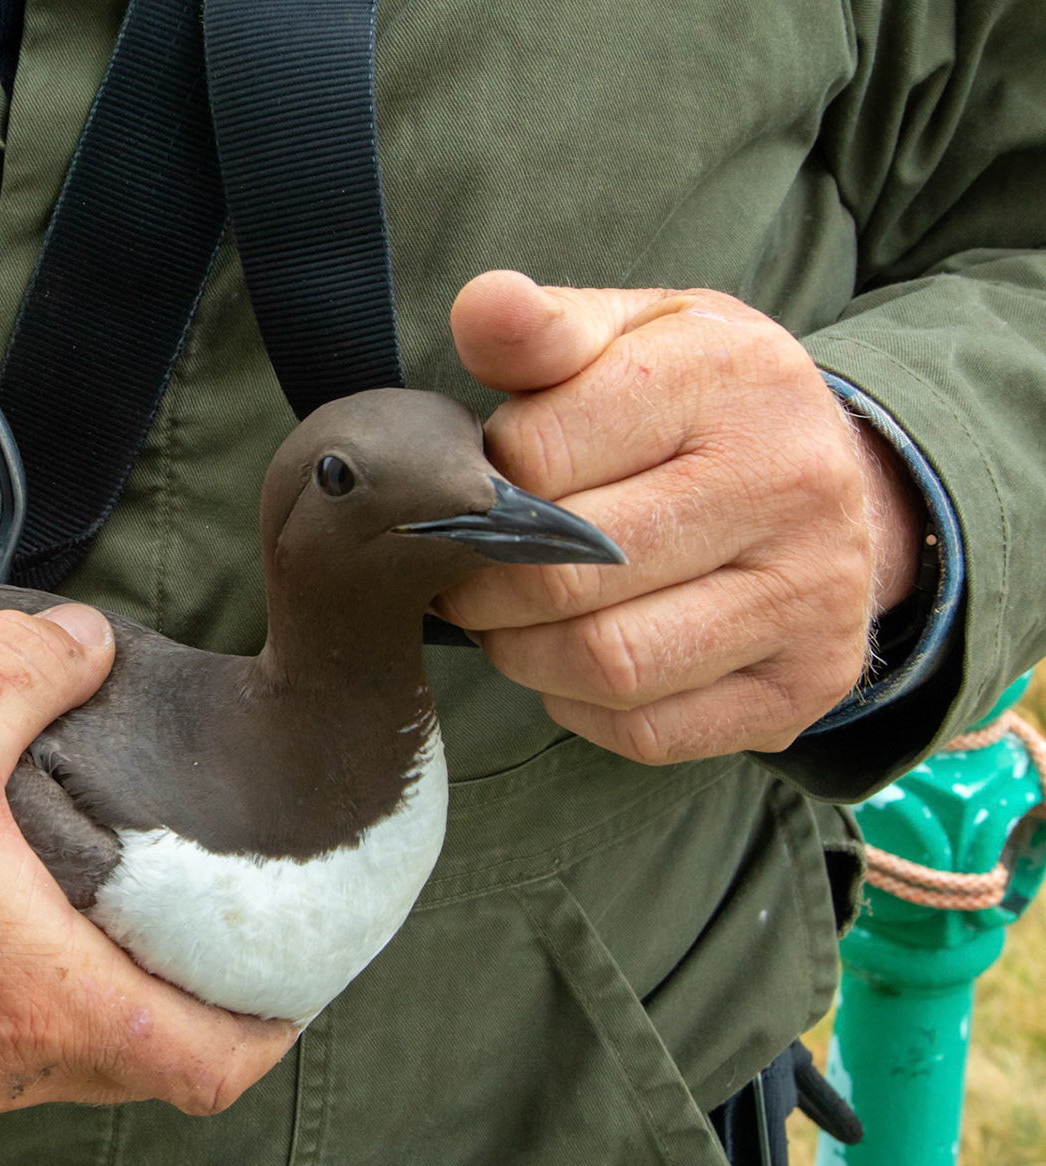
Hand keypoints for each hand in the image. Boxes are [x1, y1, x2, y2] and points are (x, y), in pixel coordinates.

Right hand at [0, 604, 294, 1128]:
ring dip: (107, 1002)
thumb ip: (20, 668)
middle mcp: (7, 1069)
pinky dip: (26, 1003)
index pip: (216, 1063)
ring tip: (114, 913)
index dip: (276, 1022)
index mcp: (49, 1006)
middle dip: (197, 1004)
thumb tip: (88, 637)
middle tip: (214, 927)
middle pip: (150, 1067)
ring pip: (69, 1064)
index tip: (295, 972)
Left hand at [436, 270, 923, 763]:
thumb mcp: (633, 334)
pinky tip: (573, 664)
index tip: (473, 488)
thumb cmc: (698, 402)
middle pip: (568, 573)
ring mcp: (810, 597)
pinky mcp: (805, 686)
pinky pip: (646, 731)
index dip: (479, 484)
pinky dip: (580, 709)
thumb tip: (482, 304)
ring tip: (508, 620)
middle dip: (483, 584)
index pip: (543, 454)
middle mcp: (791, 486)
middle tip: (461, 572)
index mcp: (733, 378)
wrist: (834, 478)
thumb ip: (544, 328)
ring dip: (522, 655)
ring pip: (607, 664)